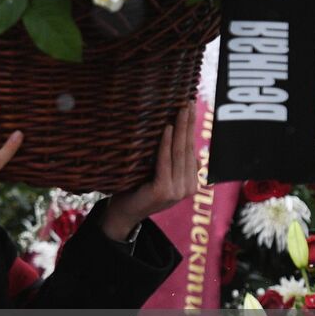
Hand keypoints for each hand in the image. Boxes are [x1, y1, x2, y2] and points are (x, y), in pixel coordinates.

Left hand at [99, 101, 199, 241]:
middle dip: (188, 123)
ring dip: (180, 128)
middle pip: (187, 149)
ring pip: (179, 153)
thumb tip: (189, 149)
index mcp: (190, 183)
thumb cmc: (137, 189)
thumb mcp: (159, 175)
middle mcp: (188, 187)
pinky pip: (165, 161)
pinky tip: (167, 127)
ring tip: (180, 109)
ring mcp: (177, 190)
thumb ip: (174, 164)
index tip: (190, 107)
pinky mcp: (164, 191)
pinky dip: (165, 143)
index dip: (191, 128)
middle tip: (187, 102)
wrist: (123, 213)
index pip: (191, 149)